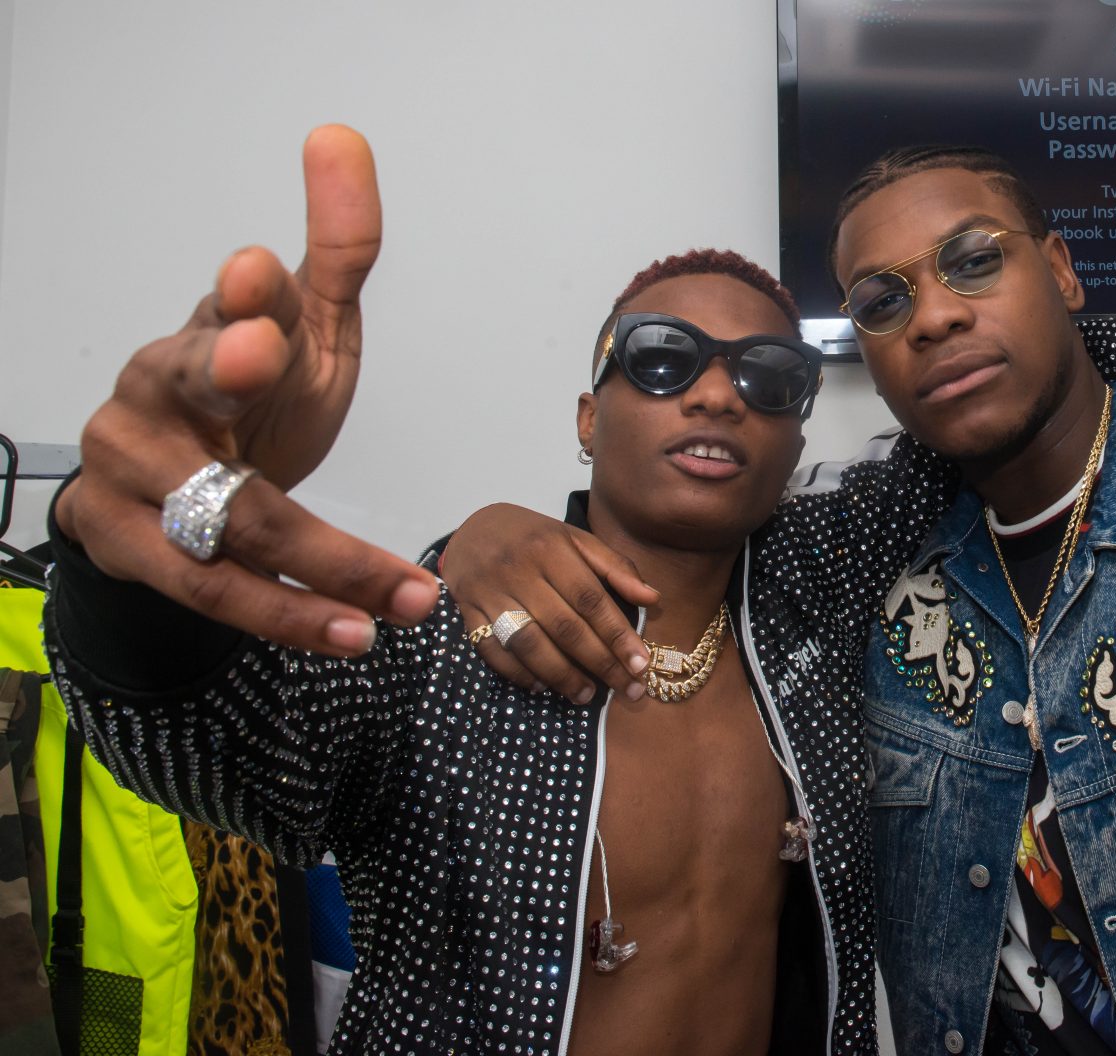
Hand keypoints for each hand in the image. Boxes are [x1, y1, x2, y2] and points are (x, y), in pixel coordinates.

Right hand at [55, 125, 438, 655]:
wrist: (180, 490)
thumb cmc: (253, 401)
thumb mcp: (308, 327)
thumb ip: (337, 250)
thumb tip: (342, 137)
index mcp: (209, 332)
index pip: (223, 308)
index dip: (241, 297)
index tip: (261, 277)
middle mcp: (156, 393)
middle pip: (186, 387)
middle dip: (228, 378)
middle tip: (265, 357)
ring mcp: (131, 473)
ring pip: (224, 519)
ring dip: (325, 564)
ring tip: (403, 598)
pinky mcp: (128, 545)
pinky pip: (214, 588)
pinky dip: (291, 614)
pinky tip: (355, 631)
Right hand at [441, 503, 658, 702]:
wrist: (474, 528)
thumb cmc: (535, 538)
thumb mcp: (576, 540)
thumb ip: (615, 566)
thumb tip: (653, 598)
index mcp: (551, 549)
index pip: (590, 599)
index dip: (617, 635)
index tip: (640, 665)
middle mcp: (520, 570)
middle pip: (564, 626)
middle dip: (599, 663)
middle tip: (626, 690)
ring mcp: (490, 592)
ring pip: (528, 643)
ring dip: (559, 675)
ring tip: (585, 695)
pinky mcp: (467, 611)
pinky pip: (491, 649)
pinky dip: (517, 672)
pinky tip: (542, 686)